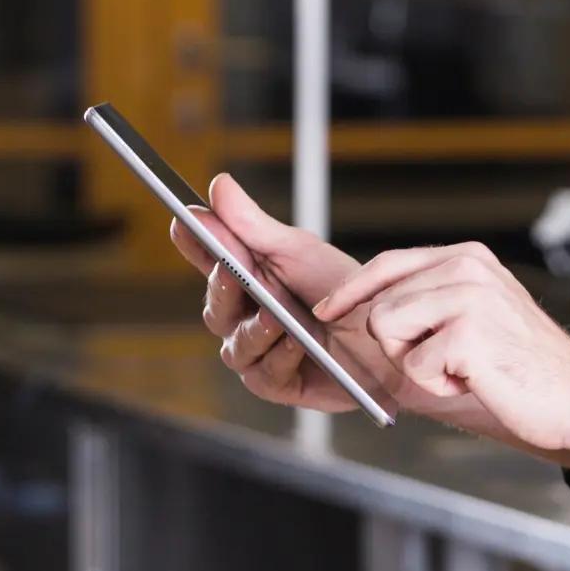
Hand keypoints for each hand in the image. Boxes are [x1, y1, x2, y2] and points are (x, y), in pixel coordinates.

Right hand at [168, 174, 374, 413]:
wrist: (386, 335)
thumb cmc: (342, 291)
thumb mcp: (298, 250)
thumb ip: (253, 225)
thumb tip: (218, 187)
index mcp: (248, 280)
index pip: (210, 260)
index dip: (194, 242)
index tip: (183, 220)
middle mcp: (246, 318)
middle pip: (215, 308)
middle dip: (225, 289)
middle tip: (233, 270)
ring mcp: (259, 353)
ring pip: (236, 345)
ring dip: (257, 329)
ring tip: (278, 316)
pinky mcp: (277, 384)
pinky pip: (264, 374)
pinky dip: (281, 356)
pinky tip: (298, 344)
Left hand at [313, 243, 569, 451]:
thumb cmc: (523, 363)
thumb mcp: (477, 312)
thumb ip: (432, 299)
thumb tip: (368, 309)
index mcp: (469, 257)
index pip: (390, 264)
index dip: (352, 290)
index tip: (326, 310)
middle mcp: (468, 268)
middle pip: (380, 307)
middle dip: (399, 346)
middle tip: (446, 361)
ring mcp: (468, 298)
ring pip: (388, 332)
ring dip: (416, 365)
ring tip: (461, 368)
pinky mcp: (467, 335)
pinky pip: (414, 369)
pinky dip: (438, 387)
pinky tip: (474, 380)